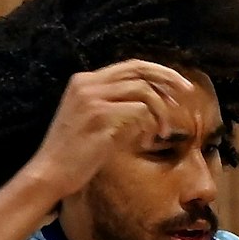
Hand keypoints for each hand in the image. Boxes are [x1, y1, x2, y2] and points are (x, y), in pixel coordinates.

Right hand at [19, 59, 199, 199]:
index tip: (178, 84)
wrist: (50, 173)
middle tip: (188, 92)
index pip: (129, 66)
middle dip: (168, 79)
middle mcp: (87, 84)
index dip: (157, 72)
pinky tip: (152, 140)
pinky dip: (151, 124)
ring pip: (143, 91)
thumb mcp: (92, 121)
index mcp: (83, 81)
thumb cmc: (74, 154)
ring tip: (166, 131)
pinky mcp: (100, 117)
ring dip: (162, 110)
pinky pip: (139, 111)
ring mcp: (93, 99)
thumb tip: (149, 107)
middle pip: (139, 70)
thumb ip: (115, 107)